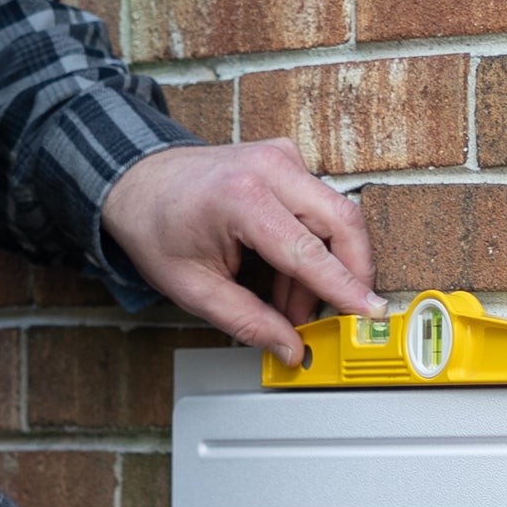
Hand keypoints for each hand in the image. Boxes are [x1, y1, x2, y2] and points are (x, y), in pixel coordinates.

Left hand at [100, 139, 385, 364]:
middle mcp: (269, 168)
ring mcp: (282, 158)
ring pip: (336, 218)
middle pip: (342, 223)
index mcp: (241, 197)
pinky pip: (321, 208)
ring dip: (324, 268)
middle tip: (338, 315)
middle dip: (350, 275)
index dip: (344, 287)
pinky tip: (285, 275)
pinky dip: (313, 248)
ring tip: (290, 305)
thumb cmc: (156, 224)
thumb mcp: (193, 288)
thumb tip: (290, 348)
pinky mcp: (288, 162)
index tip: (370, 312)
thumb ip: (247, 321)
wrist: (136, 179)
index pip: (309, 250)